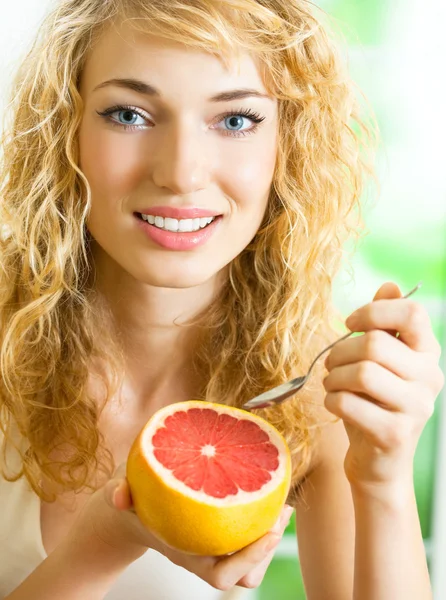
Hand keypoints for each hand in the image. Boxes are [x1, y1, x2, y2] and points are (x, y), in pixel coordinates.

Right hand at [69, 463, 292, 591]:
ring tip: (282, 505)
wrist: (127, 511)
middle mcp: (200, 553)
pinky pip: (245, 538)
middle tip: (281, 511)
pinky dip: (262, 520)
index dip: (247, 560)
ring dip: (270, 537)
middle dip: (268, 550)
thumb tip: (119, 496)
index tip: (268, 531)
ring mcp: (209, 545)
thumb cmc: (128, 500)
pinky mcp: (217, 532)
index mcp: (182, 550)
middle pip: (244, 575)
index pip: (219, 574)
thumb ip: (118, 491)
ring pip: (250, 564)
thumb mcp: (119, 490)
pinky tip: (270, 494)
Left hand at [322, 281, 443, 492]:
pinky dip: (331, 399)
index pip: (412, 313)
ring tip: (331, 383)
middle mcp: (429, 378)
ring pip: (361, 372)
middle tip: (331, 363)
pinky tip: (335, 403)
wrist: (378, 461)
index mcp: (427, 353)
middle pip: (374, 344)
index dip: (373, 312)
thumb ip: (384, 324)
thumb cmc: (374, 402)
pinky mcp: (395, 434)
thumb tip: (390, 285)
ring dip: (333, 376)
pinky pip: (348, 402)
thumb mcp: (379, 361)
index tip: (350, 322)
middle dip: (340, 351)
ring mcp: (416, 408)